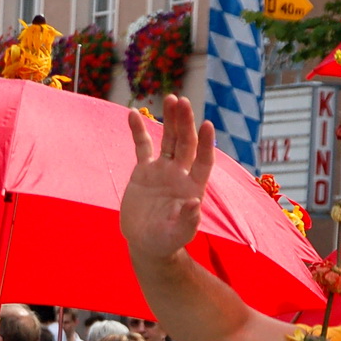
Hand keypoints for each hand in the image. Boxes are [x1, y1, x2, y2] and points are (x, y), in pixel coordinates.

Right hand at [120, 94, 214, 263]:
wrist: (145, 242)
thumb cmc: (165, 242)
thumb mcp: (176, 235)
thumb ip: (187, 222)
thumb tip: (195, 204)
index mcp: (192, 187)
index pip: (203, 161)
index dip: (206, 144)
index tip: (207, 125)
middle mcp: (180, 174)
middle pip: (185, 143)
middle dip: (185, 122)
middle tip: (183, 101)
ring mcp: (162, 170)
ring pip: (168, 139)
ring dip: (170, 120)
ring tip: (171, 98)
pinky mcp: (144, 171)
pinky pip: (142, 146)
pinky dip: (138, 131)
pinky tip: (133, 113)